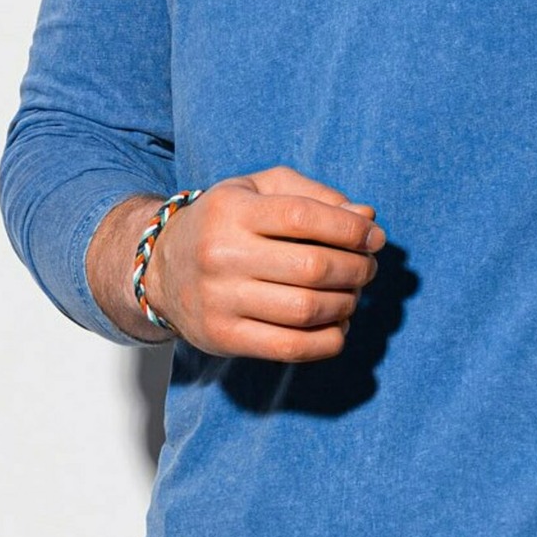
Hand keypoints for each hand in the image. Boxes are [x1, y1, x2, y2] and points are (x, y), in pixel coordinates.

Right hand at [139, 165, 383, 358]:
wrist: (161, 269)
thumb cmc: (227, 222)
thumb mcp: (260, 189)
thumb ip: (314, 195)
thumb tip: (367, 216)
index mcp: (233, 210)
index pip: (304, 216)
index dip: (350, 228)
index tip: (375, 238)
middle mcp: (222, 254)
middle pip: (312, 266)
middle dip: (357, 269)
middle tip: (368, 268)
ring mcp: (220, 299)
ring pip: (306, 309)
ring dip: (347, 304)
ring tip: (352, 295)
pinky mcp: (223, 337)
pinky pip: (290, 347)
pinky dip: (328, 340)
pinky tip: (338, 326)